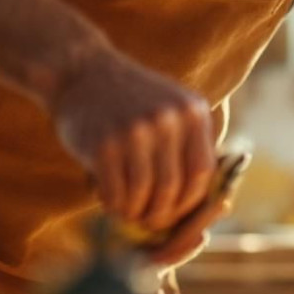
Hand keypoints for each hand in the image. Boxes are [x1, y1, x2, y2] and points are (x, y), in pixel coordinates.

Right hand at [49, 49, 219, 245]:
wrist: (81, 73)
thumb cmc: (132, 102)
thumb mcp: (173, 107)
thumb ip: (191, 143)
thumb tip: (212, 199)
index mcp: (192, 111)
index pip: (202, 171)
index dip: (191, 199)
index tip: (176, 209)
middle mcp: (167, 119)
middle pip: (173, 187)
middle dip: (162, 213)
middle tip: (149, 220)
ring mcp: (135, 131)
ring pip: (145, 194)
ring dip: (136, 212)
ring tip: (129, 211)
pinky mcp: (103, 145)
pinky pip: (116, 193)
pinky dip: (115, 206)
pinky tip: (111, 202)